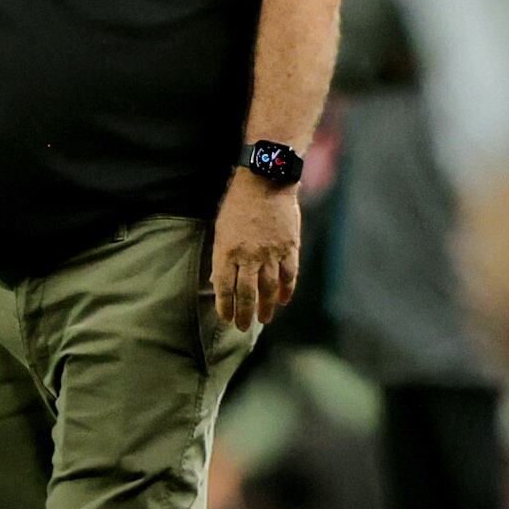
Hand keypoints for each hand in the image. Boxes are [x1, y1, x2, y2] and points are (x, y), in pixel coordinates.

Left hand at [212, 173, 299, 331]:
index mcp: (227, 251)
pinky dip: (287, 290)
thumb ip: (222, 256)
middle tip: (243, 327)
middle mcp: (248, 256)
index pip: (224, 288)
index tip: (226, 318)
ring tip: (264, 319)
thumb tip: (218, 281)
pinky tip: (283, 300)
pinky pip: (288, 275)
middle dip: (244, 314)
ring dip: (266, 307)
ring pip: (268, 289)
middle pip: (246, 294)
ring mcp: (270, 253)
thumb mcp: (221, 228)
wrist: (265, 181)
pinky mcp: (289, 248)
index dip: (225, 307)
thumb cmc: (238, 203)